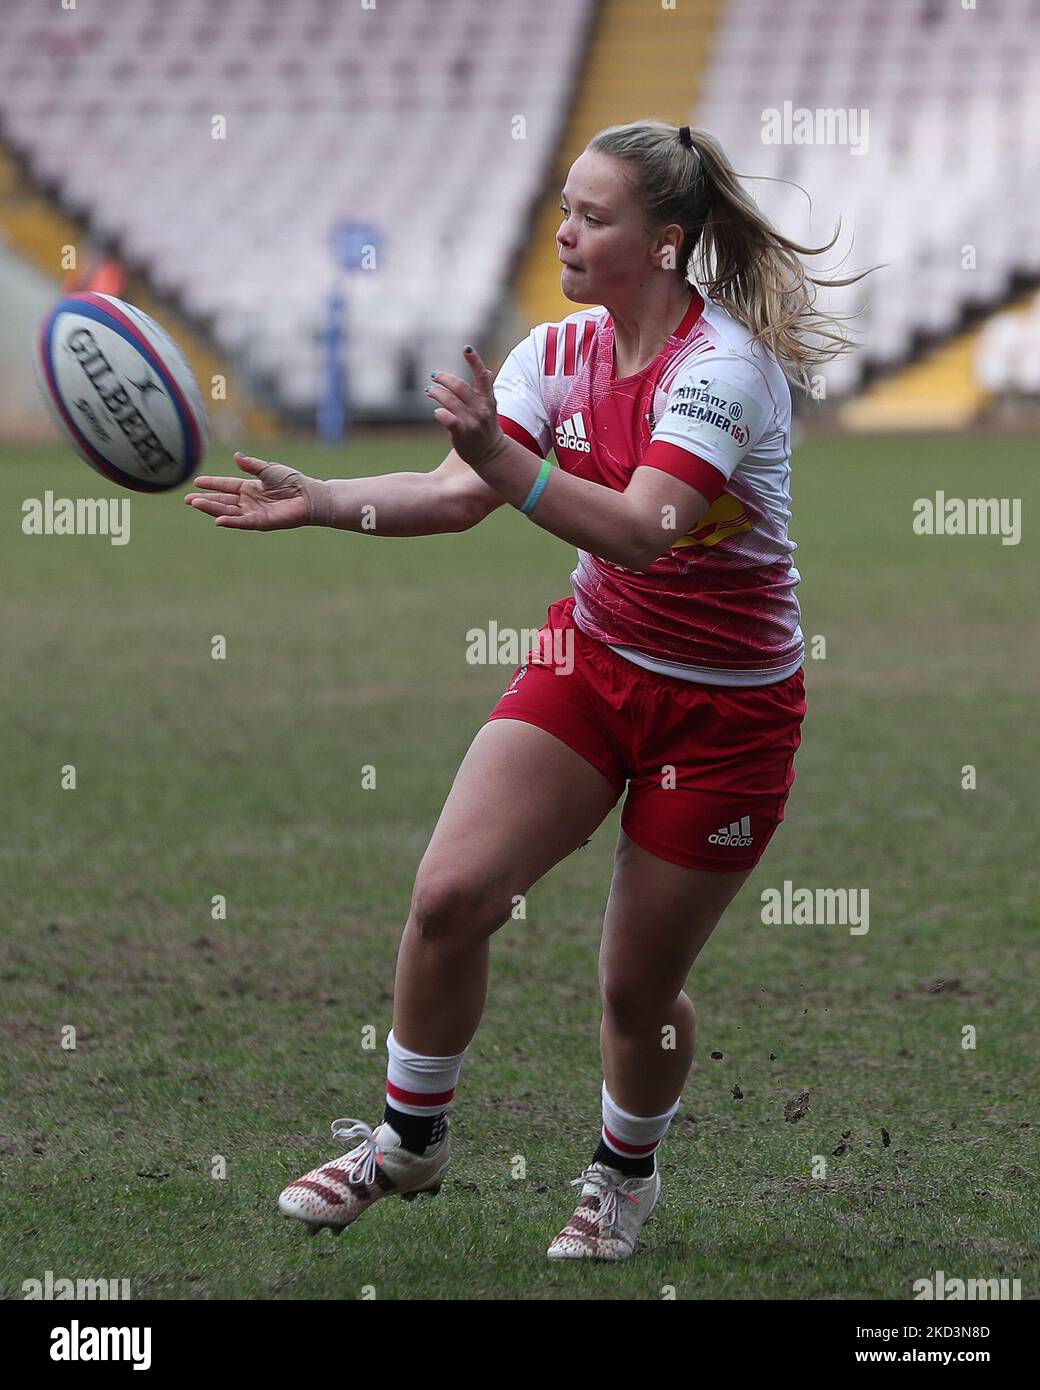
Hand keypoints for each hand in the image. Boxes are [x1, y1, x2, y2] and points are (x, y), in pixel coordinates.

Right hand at [183, 453, 311, 529]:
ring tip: (196, 504)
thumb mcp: (268, 469)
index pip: (226, 486)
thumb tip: (236, 456)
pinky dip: (231, 522)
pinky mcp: (262, 522)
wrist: (309, 495)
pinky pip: (243, 522)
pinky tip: (218, 520)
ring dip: (212, 509)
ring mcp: (254, 512)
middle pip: (223, 501)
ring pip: (228, 511)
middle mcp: (249, 501)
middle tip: (188, 499)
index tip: (196, 483)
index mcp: (249, 488)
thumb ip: (251, 465)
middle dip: (205, 500)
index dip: (211, 484)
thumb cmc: (291, 481)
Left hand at [426, 346, 506, 470]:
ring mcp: (472, 421)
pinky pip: (448, 418)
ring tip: (429, 391)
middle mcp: (481, 409)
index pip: (483, 376)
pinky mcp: (462, 433)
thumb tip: (487, 371)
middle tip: (434, 376)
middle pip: (460, 387)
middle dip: (445, 379)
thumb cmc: (487, 429)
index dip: (475, 361)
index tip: (467, 348)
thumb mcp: (490, 408)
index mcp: (488, 400)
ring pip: (450, 400)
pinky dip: (439, 412)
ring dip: (437, 393)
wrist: (491, 455)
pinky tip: (437, 411)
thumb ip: (486, 391)